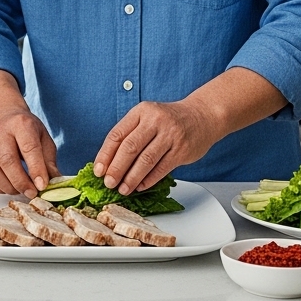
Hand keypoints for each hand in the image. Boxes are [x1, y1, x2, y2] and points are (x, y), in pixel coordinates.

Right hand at [0, 104, 59, 198]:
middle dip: (21, 182)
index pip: (29, 148)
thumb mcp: (44, 138)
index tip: (42, 185)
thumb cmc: (25, 129)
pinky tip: (9, 187)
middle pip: (7, 161)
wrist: (3, 117)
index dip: (36, 169)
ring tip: (21, 190)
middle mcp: (1, 132)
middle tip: (32, 193)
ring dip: (9, 187)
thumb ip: (49, 160)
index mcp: (21, 124)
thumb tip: (54, 182)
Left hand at [92, 99, 219, 194]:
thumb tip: (109, 162)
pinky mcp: (182, 150)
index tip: (98, 170)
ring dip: (132, 178)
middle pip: (130, 148)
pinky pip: (162, 168)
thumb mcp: (147, 117)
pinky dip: (149, 180)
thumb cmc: (168, 120)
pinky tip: (141, 186)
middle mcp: (155, 121)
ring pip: (146, 160)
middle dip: (116, 168)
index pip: (117, 135)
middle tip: (108, 183)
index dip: (105, 154)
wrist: (202, 115)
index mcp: (140, 112)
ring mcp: (170, 135)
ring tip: (123, 189)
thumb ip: (130, 134)